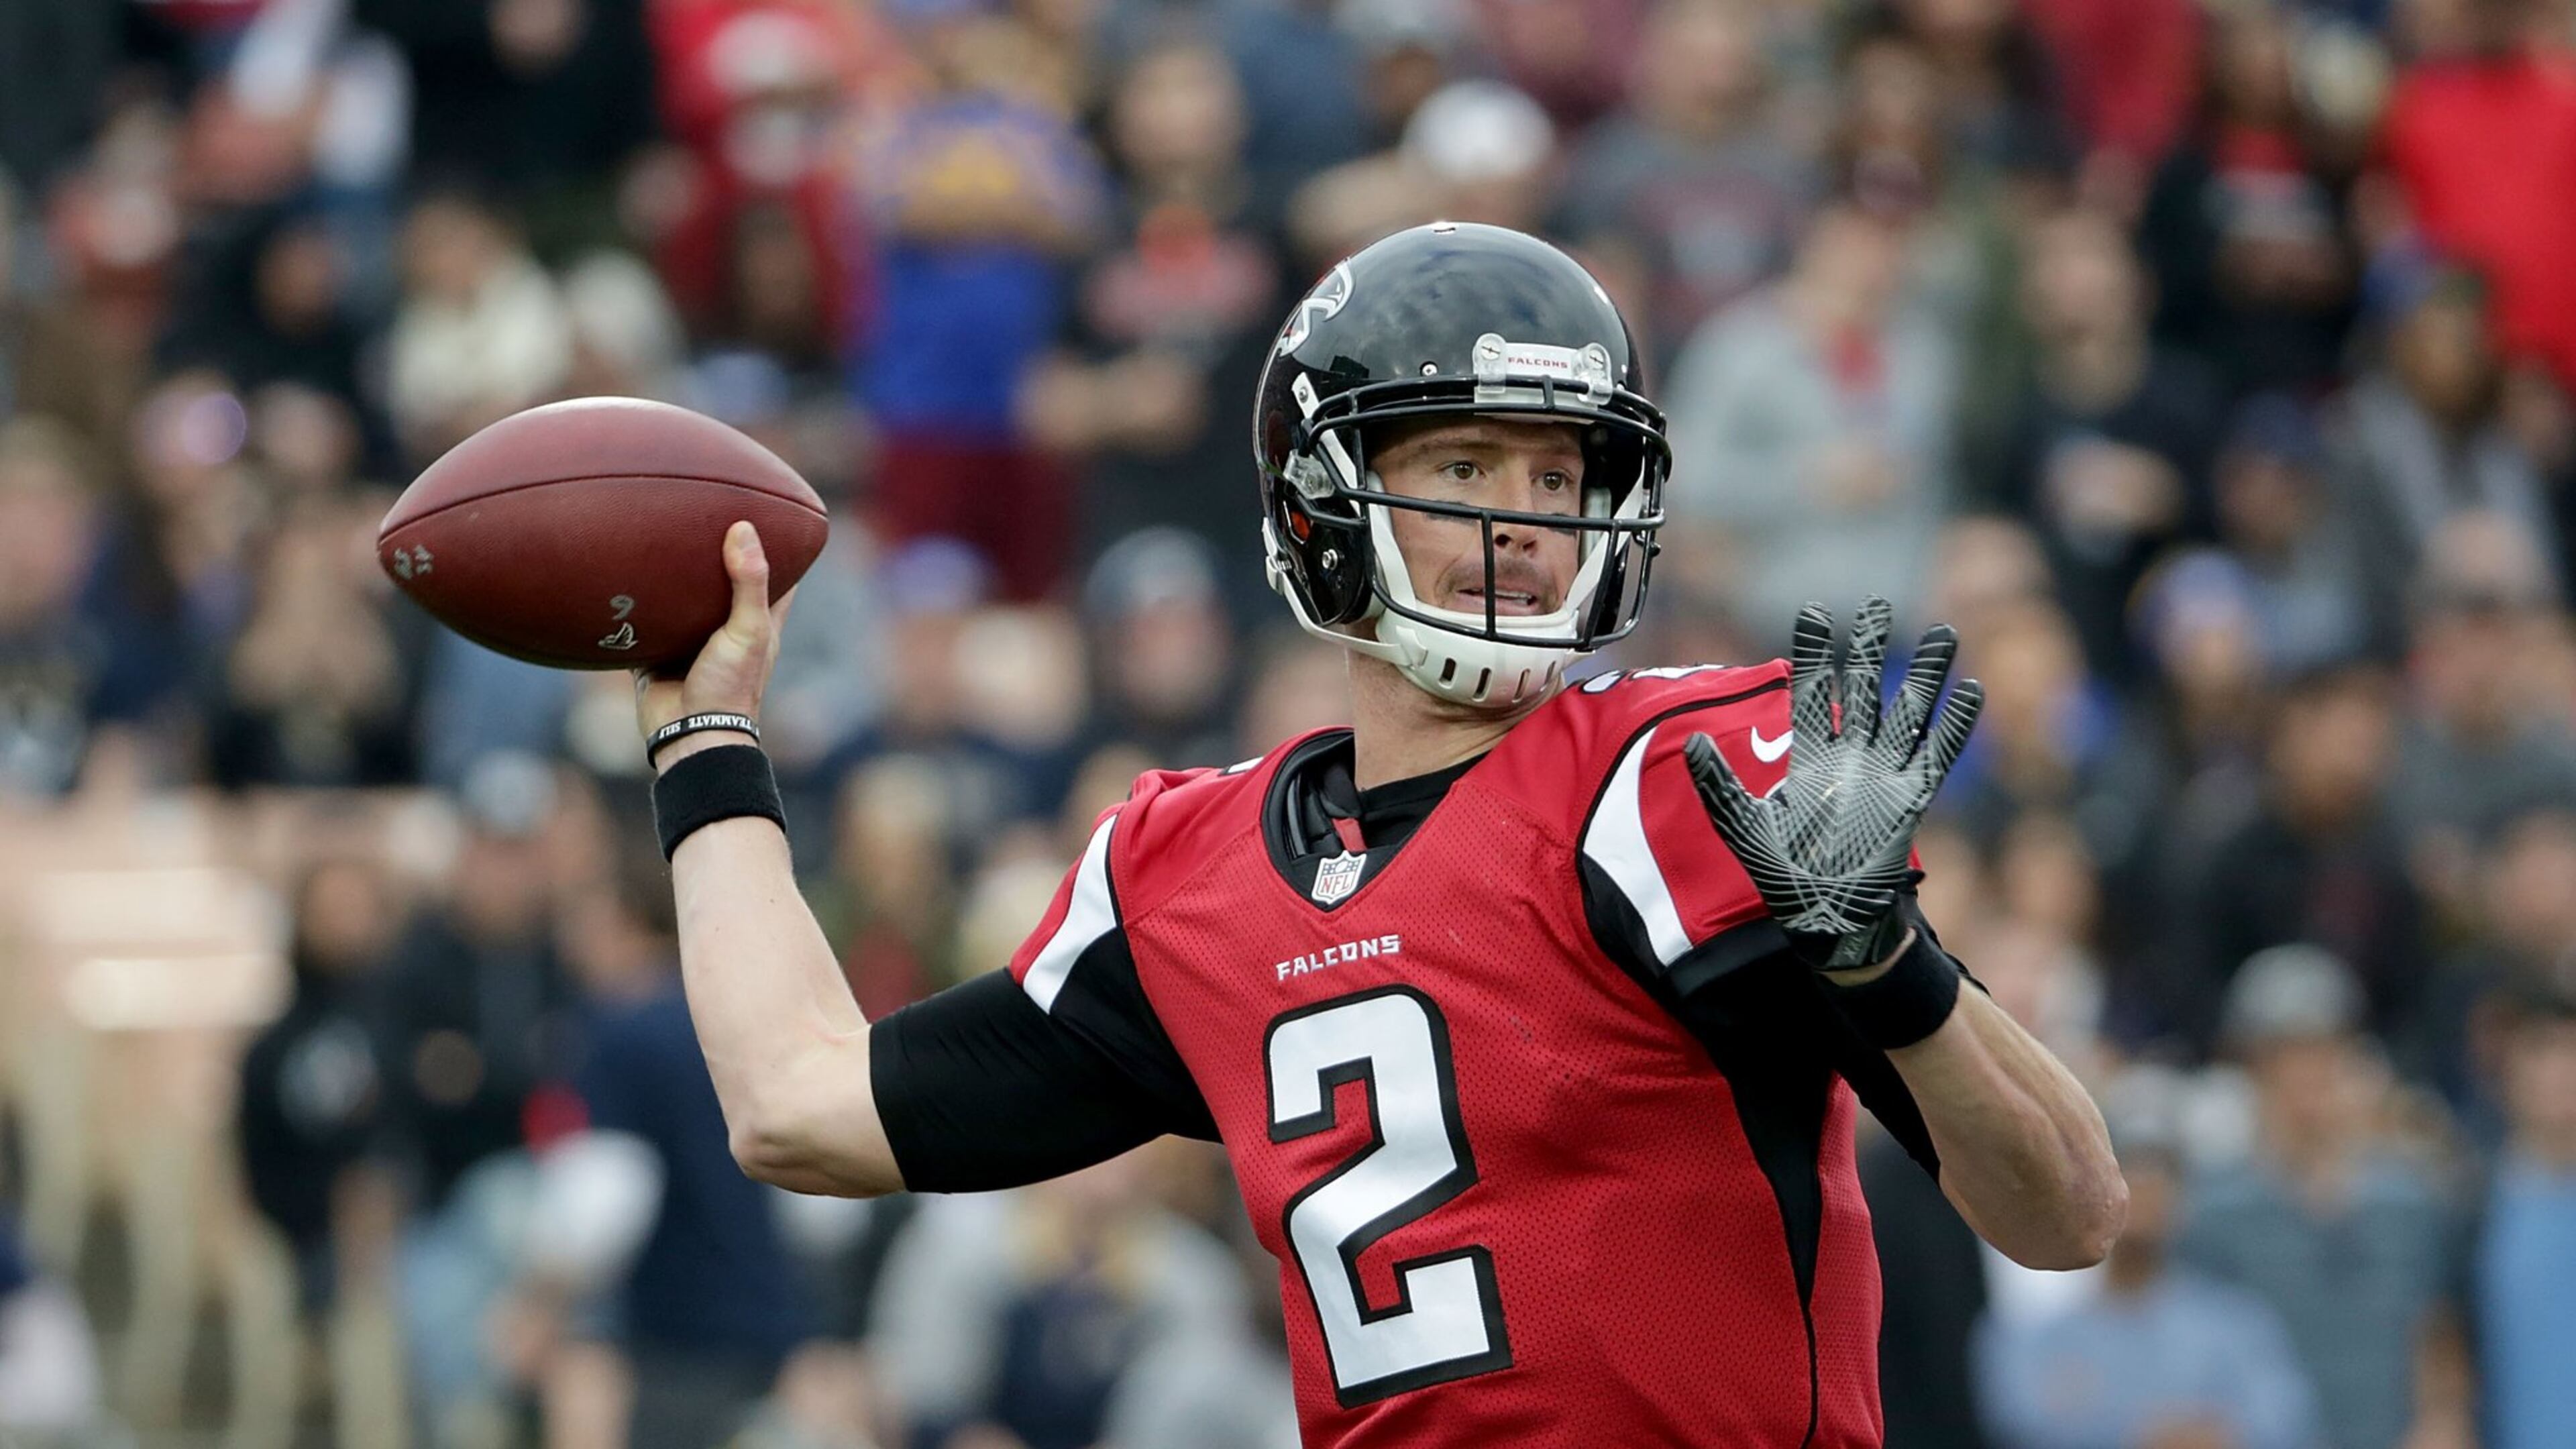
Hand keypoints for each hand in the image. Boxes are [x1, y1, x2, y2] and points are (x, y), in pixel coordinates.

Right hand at [633, 521, 795, 771]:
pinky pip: (645, 620)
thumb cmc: (729, 687)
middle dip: (714, 553)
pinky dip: (637, 602)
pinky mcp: (656, 651)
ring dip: (672, 576)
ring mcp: (689, 639)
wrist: (688, 734)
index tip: (767, 513)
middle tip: (700, 511)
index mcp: (758, 622)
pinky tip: (622, 571)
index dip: (777, 548)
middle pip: (723, 581)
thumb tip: (743, 527)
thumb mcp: (748, 631)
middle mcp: (725, 627)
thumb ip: (749, 582)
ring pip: (681, 599)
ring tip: (658, 531)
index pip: (777, 577)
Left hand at [1684, 597, 1981, 972]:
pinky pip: (1937, 755)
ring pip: (1909, 712)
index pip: (1814, 693)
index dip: (1815, 653)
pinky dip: (1954, 726)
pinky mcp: (1912, 801)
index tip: (1814, 610)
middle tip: (1878, 604)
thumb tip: (1689, 741)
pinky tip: (1970, 692)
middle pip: (1865, 689)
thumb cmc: (1782, 878)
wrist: (1824, 920)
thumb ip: (1719, 785)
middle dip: (1871, 647)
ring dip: (1926, 674)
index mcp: (1811, 759)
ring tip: (1945, 632)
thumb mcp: (1742, 827)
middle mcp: (1851, 759)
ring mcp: (1885, 777)